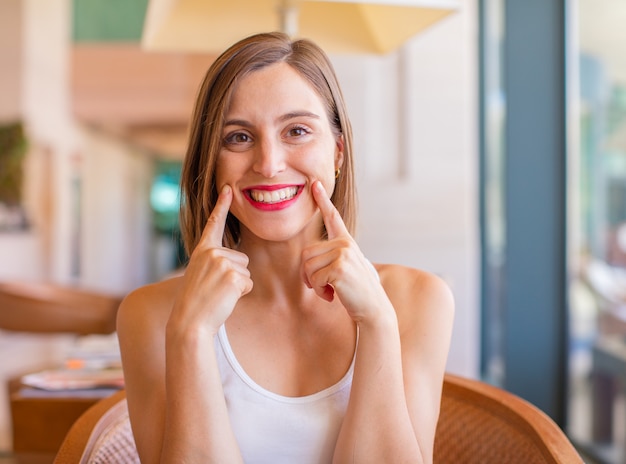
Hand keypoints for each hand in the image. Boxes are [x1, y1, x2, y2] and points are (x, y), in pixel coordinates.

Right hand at [171, 185, 252, 333]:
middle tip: (215, 289)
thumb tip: (236, 261)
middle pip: (242, 258)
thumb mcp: (201, 275)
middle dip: (235, 275)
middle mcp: (211, 252)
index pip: (214, 224)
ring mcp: (222, 262)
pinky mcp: (233, 275)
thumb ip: (215, 262)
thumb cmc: (197, 302)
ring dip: (237, 285)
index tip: (228, 188)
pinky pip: (248, 283)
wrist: (190, 321)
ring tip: (218, 293)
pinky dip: (240, 294)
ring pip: (246, 271)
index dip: (221, 206)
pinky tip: (224, 298)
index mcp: (202, 250)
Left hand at [301, 181, 387, 322]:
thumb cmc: (358, 292)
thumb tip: (310, 258)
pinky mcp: (339, 267)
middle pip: (306, 254)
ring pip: (307, 267)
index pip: (332, 218)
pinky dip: (319, 291)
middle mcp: (345, 244)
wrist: (374, 309)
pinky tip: (333, 296)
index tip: (314, 184)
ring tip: (330, 291)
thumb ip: (333, 257)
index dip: (322, 200)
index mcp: (346, 242)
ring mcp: (343, 254)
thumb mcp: (347, 268)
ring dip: (314, 284)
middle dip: (309, 275)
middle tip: (323, 287)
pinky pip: (314, 278)